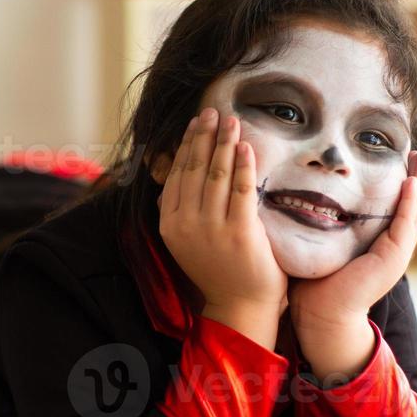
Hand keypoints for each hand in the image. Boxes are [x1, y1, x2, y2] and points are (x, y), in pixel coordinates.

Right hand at [159, 107, 287, 340]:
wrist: (240, 306)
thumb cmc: (218, 271)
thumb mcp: (186, 241)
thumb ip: (180, 212)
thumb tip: (171, 179)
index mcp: (170, 224)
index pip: (178, 174)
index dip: (187, 145)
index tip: (196, 123)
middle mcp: (186, 224)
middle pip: (195, 168)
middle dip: (204, 135)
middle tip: (213, 111)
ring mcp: (212, 229)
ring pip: (216, 174)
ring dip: (224, 143)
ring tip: (232, 120)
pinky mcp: (239, 232)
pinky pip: (241, 190)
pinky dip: (243, 165)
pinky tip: (245, 147)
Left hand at [288, 150, 416, 343]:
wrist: (322, 315)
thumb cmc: (316, 283)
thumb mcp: (324, 245)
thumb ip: (324, 224)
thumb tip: (303, 195)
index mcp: (378, 245)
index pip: (395, 208)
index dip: (399, 184)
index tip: (397, 159)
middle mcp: (392, 248)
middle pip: (412, 207)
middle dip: (416, 178)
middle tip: (416, 153)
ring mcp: (396, 254)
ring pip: (415, 212)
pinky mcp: (394, 258)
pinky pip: (406, 224)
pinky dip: (410, 202)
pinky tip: (412, 182)